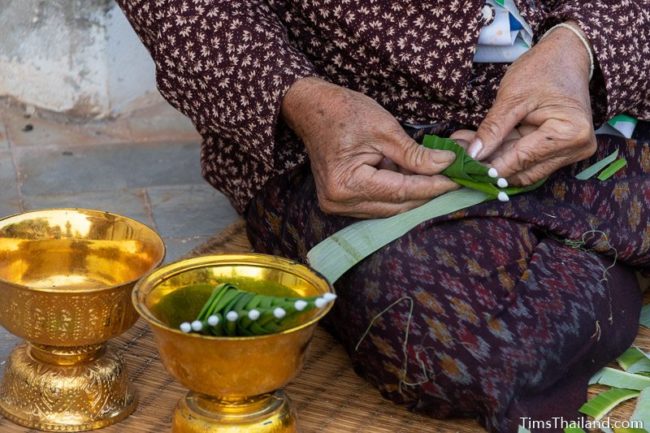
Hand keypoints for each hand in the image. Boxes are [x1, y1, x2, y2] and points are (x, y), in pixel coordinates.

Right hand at [282, 77, 457, 217]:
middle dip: (427, 193)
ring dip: (414, 195)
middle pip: (396, 206)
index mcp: (347, 184)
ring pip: (390, 208)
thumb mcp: (384, 129)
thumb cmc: (344, 112)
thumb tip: (446, 164)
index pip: (401, 191)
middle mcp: (340, 202)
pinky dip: (398, 193)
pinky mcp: (341, 202)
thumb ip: (415, 154)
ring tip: (439, 179)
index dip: (433, 186)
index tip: (459, 180)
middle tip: (455, 181)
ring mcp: (338, 206)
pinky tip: (415, 180)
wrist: (311, 109)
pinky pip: (379, 204)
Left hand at [466, 22, 596, 185]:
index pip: (522, 159)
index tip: (463, 166)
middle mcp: (576, 148)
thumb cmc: (542, 69)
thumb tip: (473, 155)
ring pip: (524, 170)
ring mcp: (571, 151)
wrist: (566, 56)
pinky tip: (482, 146)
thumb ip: (492, 129)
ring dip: (495, 162)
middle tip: (459, 156)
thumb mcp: (512, 96)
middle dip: (490, 165)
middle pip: (524, 170)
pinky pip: (529, 161)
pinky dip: (505, 155)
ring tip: (466, 149)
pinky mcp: (561, 151)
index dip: (490, 166)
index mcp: (569, 132)